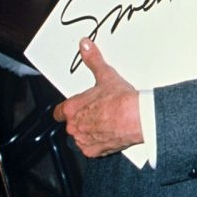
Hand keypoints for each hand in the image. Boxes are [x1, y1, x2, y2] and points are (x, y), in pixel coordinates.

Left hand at [53, 39, 142, 157]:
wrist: (136, 117)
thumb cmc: (120, 100)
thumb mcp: (105, 75)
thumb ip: (93, 60)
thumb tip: (85, 45)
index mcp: (72, 109)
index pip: (59, 112)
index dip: (68, 108)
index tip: (77, 106)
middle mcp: (74, 126)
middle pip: (72, 123)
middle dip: (83, 118)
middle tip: (99, 110)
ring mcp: (83, 140)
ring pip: (82, 135)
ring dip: (90, 130)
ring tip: (107, 120)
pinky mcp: (93, 151)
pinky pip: (91, 147)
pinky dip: (99, 142)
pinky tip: (110, 132)